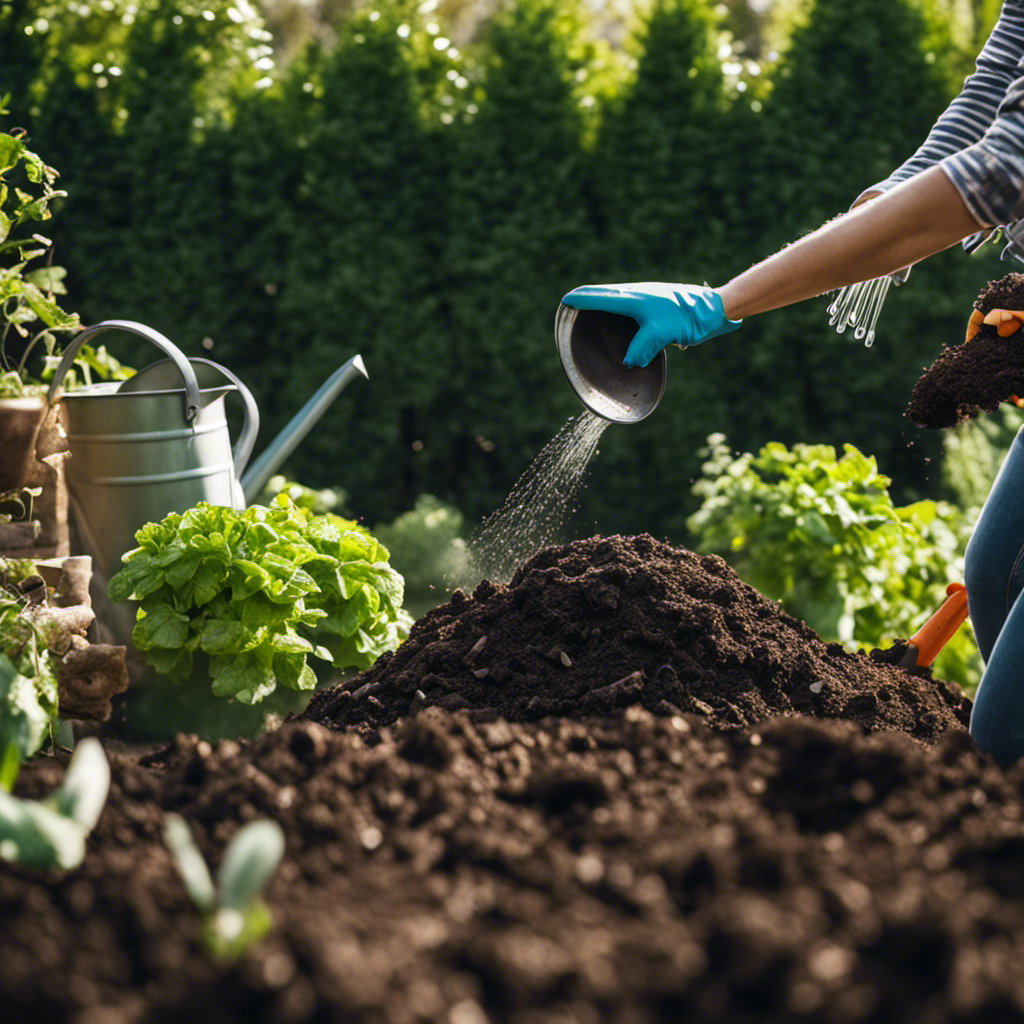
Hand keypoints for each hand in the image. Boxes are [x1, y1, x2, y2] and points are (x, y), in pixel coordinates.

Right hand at [560, 282, 741, 367]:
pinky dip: (616, 310)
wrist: (716, 308)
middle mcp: (636, 294)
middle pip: (604, 293)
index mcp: (633, 297)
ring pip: (616, 298)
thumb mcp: (662, 334)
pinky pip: (628, 305)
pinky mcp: (656, 304)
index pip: (599, 297)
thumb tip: (628, 363)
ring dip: (601, 302)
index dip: (580, 299)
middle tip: (571, 305)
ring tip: (590, 313)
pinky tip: (621, 322)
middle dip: (586, 297)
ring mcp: (647, 297)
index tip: (564, 302)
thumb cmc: (689, 317)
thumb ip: (641, 348)